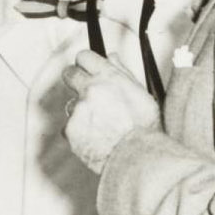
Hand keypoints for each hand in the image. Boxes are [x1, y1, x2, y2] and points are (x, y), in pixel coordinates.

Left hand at [62, 50, 159, 174]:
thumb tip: (110, 57)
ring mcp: (78, 110)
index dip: (85, 63)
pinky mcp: (70, 129)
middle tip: (86, 90)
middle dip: (75, 79)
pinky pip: (70, 126)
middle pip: (69, 74)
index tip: (86, 68)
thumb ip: (123, 73)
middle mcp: (90, 90)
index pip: (84, 56)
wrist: (138, 158)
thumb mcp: (142, 95)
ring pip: (71, 104)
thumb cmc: (145, 129)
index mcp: (109, 78)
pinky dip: (79, 131)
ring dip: (81, 111)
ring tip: (102, 125)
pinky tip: (96, 137)